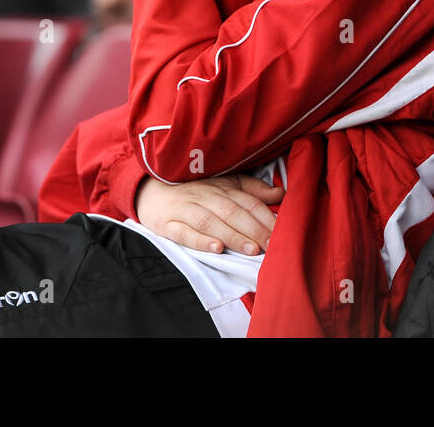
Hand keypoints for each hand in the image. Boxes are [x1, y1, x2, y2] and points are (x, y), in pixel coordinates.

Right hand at [135, 173, 284, 254]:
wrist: (151, 191)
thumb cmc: (194, 190)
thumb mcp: (224, 184)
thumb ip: (252, 190)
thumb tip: (281, 193)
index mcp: (221, 188)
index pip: (246, 201)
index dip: (265, 216)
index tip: (282, 231)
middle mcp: (205, 197)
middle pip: (232, 212)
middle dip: (254, 229)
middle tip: (272, 245)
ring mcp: (186, 210)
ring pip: (211, 222)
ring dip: (232, 236)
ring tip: (251, 249)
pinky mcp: (168, 224)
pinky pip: (184, 233)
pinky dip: (201, 241)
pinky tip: (216, 248)